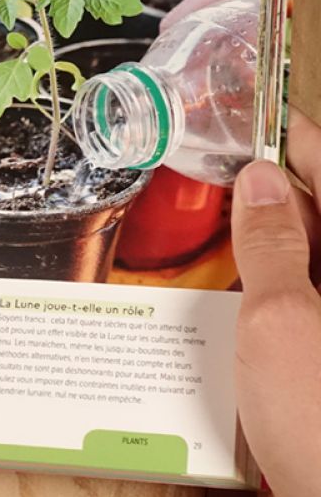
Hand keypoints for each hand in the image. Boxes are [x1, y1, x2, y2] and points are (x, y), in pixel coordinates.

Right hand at [231, 108, 320, 496]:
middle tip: (203, 171)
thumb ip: (270, 246)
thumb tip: (259, 180)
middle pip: (310, 230)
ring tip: (187, 228)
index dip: (298, 148)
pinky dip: (236, 310)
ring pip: (285, 278)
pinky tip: (195, 301)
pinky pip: (270, 326)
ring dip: (240, 258)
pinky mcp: (310, 378)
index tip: (258, 118)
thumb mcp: (282, 319)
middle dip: (259, 200)